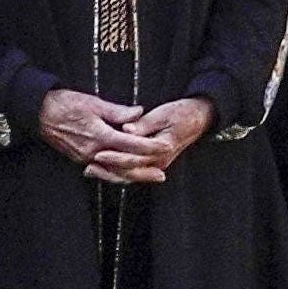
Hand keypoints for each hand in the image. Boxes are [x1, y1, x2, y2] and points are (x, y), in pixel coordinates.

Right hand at [38, 88, 160, 183]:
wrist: (39, 113)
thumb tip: (138, 112)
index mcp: (100, 135)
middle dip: (145, 171)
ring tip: (148, 178)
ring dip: (132, 176)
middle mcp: (94, 151)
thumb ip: (117, 111)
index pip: (131, 145)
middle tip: (162, 174)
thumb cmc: (65, 104)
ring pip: (113, 173)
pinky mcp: (80, 159)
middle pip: (124, 166)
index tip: (165, 146)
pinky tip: (125, 176)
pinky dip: (115, 175)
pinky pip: (102, 171)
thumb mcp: (94, 103)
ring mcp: (85, 158)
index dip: (150, 147)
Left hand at [90, 96, 215, 183]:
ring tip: (90, 170)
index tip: (98, 153)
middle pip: (130, 172)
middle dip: (108, 171)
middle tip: (88, 167)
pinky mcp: (154, 163)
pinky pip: (134, 172)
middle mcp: (160, 161)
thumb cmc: (182, 113)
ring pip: (131, 175)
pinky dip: (118, 172)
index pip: (134, 157)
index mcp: (162, 148)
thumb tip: (127, 129)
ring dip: (110, 174)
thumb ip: (144, 123)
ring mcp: (158, 164)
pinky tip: (103, 169)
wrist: (199, 118)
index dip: (115, 156)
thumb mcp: (164, 114)